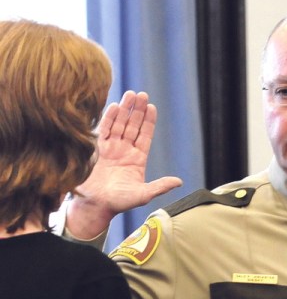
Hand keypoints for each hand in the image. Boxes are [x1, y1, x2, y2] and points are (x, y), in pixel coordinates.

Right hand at [66, 90, 182, 238]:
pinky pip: (104, 130)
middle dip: (137, 110)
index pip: (145, 136)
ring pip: (119, 125)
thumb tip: (179, 182)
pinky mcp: (98, 149)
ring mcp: (111, 149)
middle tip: (142, 94)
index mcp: (137, 160)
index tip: (152, 107)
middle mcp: (125, 151)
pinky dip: (109, 118)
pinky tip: (114, 106)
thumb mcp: (143, 194)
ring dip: (125, 110)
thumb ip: (160, 186)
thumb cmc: (120, 202)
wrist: (96, 205)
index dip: (148, 122)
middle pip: (133, 126)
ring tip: (130, 94)